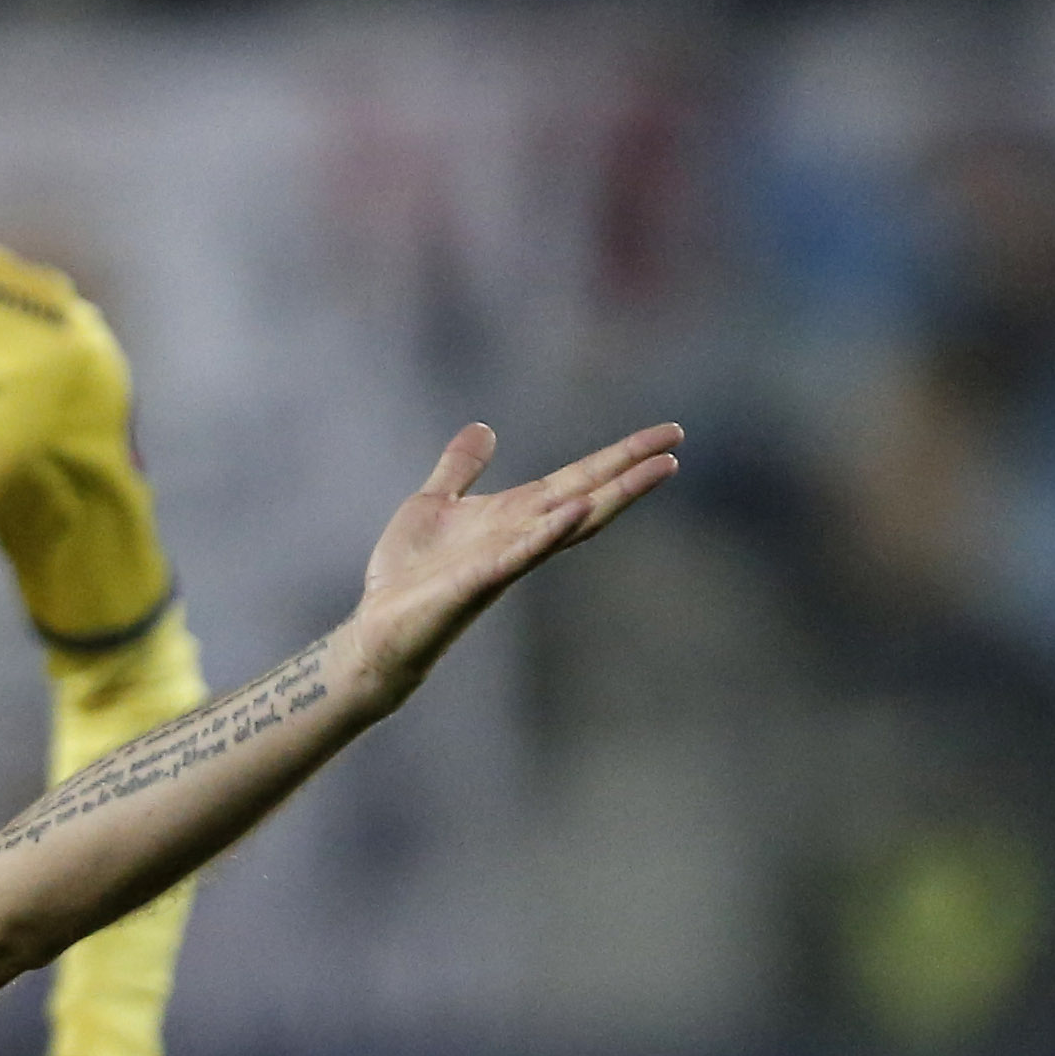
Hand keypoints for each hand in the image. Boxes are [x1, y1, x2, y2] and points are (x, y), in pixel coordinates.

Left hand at [339, 422, 682, 704]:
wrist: (378, 627)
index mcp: (515, 514)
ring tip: (658, 470)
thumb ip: (461, 468)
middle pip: (589, 495)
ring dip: (613, 497)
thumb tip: (483, 428)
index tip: (665, 434)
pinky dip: (549, 532)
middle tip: (675, 442)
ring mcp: (507, 559)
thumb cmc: (407, 574)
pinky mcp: (481, 581)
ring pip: (571, 524)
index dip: (619, 457)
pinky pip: (522, 554)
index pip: (578, 479)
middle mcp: (521, 535)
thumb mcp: (434, 503)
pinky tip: (577, 509)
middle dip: (631, 469)